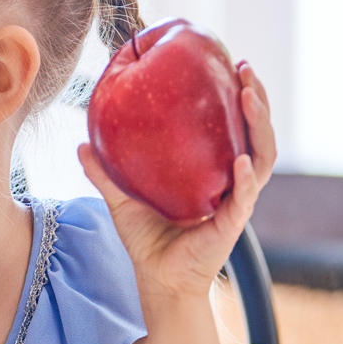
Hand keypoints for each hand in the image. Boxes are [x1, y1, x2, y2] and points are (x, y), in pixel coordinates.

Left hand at [78, 62, 275, 304]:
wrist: (157, 279)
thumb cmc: (147, 239)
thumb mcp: (121, 198)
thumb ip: (103, 171)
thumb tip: (79, 143)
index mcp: (213, 170)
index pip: (232, 127)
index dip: (237, 96)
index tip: (231, 64)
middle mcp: (231, 180)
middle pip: (256, 133)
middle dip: (257, 100)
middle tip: (245, 68)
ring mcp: (236, 200)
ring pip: (262, 158)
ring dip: (259, 125)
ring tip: (248, 96)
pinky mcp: (232, 224)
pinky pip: (244, 197)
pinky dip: (247, 178)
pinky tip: (242, 160)